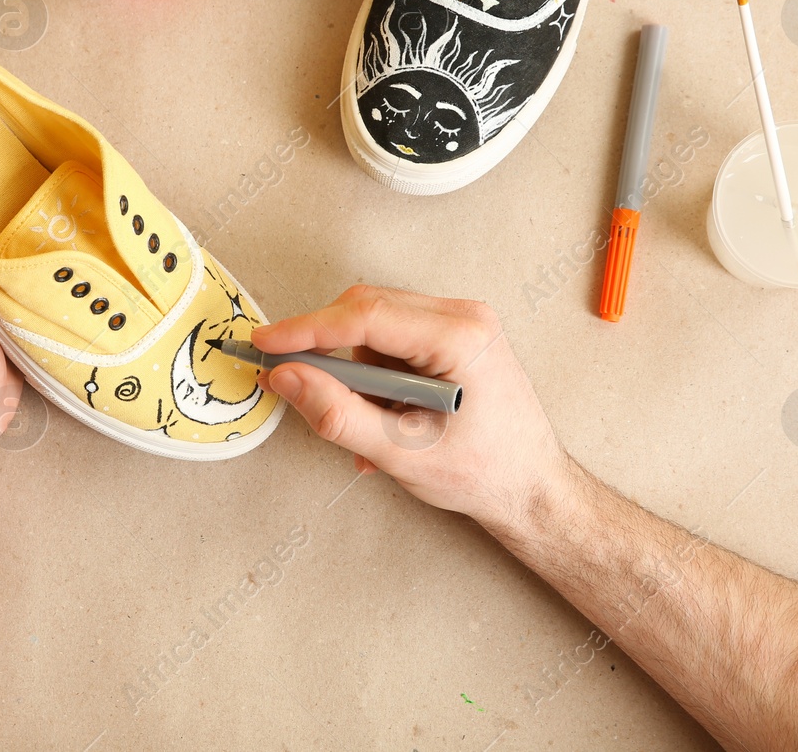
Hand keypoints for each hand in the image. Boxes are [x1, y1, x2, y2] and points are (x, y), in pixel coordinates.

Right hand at [252, 285, 568, 530]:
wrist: (532, 489)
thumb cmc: (486, 473)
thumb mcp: (402, 452)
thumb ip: (338, 414)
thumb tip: (288, 378)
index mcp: (460, 337)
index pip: (364, 316)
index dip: (307, 329)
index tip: (266, 342)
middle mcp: (464, 317)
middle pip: (366, 309)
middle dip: (327, 349)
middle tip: (295, 384)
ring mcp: (461, 323)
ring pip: (374, 325)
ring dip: (355, 371)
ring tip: (370, 426)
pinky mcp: (454, 336)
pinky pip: (392, 340)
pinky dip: (374, 377)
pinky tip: (385, 418)